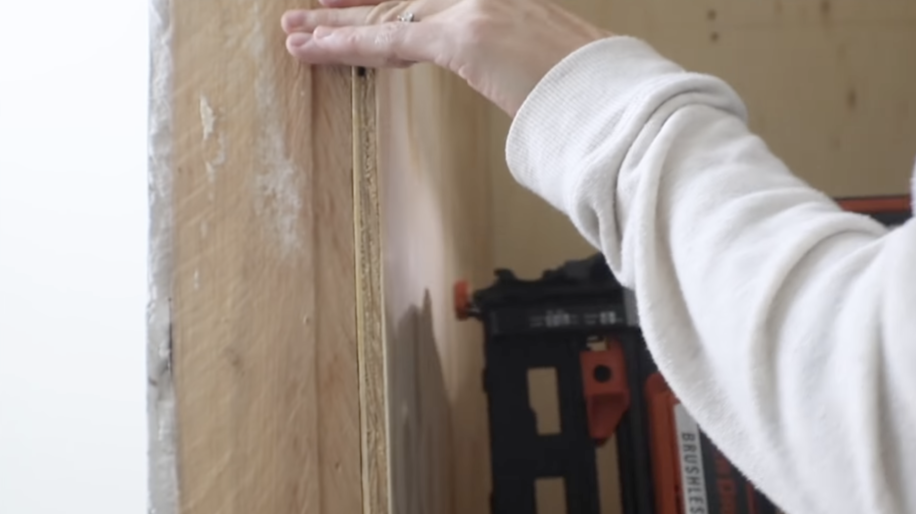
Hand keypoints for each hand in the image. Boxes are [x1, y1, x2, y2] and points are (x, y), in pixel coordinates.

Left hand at [281, 0, 611, 115]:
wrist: (621, 99)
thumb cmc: (603, 98)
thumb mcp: (566, 80)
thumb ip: (538, 80)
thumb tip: (537, 101)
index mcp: (511, 10)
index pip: (437, 8)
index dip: (395, 11)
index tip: (370, 14)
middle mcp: (488, 1)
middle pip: (405, 1)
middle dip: (354, 8)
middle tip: (315, 11)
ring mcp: (476, 13)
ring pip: (387, 14)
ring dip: (335, 23)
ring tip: (294, 28)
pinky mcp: (463, 38)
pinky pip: (388, 39)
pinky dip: (342, 43)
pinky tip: (309, 45)